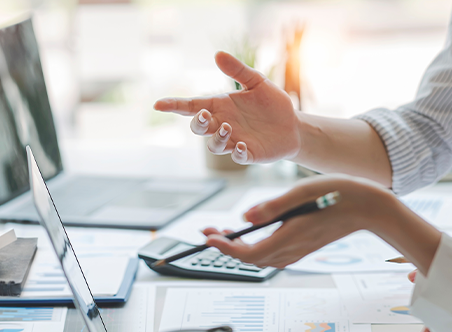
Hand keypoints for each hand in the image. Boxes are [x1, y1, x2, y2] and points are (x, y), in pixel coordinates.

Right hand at [154, 51, 299, 163]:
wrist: (293, 125)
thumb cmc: (272, 103)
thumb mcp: (257, 82)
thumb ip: (238, 70)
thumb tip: (217, 53)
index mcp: (220, 106)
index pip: (192, 106)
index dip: (174, 105)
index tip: (158, 104)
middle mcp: (223, 124)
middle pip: (199, 128)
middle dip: (198, 123)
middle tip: (206, 115)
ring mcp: (234, 141)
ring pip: (214, 145)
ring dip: (217, 138)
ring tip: (228, 128)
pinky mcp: (249, 154)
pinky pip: (237, 157)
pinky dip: (236, 153)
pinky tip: (241, 146)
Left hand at [200, 175, 401, 267]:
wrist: (369, 207)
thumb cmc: (338, 194)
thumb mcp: (302, 192)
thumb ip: (273, 206)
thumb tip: (245, 218)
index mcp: (290, 237)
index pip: (248, 252)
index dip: (224, 247)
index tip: (207, 237)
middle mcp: (292, 250)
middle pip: (250, 258)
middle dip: (225, 247)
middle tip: (207, 232)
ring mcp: (297, 251)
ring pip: (260, 259)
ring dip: (237, 248)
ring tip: (220, 232)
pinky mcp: (302, 248)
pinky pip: (271, 255)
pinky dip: (253, 248)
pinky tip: (247, 234)